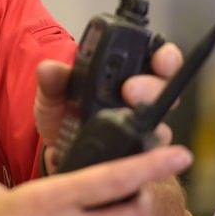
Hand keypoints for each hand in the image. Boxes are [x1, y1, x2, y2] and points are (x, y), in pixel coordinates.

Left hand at [34, 43, 184, 171]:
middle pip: (164, 91)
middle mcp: (141, 102)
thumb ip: (53, 81)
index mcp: (126, 77)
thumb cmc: (65, 115)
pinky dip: (136, 153)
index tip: (159, 59)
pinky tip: (121, 150)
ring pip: (162, 126)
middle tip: (129, 89)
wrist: (59, 150)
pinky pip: (147, 158)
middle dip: (150, 87)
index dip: (165, 58)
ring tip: (124, 117)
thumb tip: (49, 69)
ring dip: (147, 121)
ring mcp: (142, 132)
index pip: (159, 62)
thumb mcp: (54, 94)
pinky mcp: (137, 158)